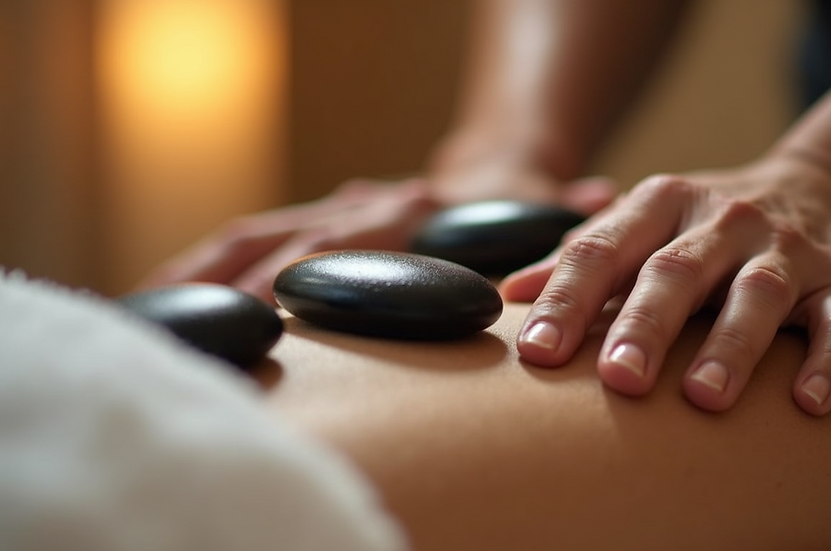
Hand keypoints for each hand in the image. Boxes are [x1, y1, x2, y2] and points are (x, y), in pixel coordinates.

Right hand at [138, 168, 616, 301]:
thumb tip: (595, 196)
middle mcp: (365, 208)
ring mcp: (337, 213)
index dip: (308, 274)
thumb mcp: (538, 216)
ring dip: (202, 273)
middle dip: (233, 281)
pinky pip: (253, 238)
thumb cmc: (518, 210)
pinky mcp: (321, 223)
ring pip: (254, 234)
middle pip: (283, 237)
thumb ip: (559, 218)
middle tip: (192, 325)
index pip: (351, 244)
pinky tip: (168, 297)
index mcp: (413, 213)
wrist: (500, 169)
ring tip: (149, 311)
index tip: (267, 308)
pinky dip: (208, 267)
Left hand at [499, 154, 830, 415]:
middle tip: (617, 380)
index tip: (536, 352)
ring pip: (758, 295)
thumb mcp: (647, 221)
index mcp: (664, 203)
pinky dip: (829, 360)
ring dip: (731, 346)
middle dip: (645, 324)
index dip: (567, 298)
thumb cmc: (713, 223)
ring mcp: (790, 250)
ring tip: (703, 398)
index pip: (604, 248)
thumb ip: (585, 254)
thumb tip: (511, 293)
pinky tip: (807, 402)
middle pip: (677, 271)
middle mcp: (726, 220)